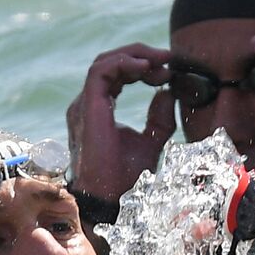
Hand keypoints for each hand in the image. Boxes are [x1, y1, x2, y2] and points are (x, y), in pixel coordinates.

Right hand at [67, 43, 176, 201]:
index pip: (118, 73)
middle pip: (111, 62)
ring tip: (162, 63)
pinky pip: (101, 72)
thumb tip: (167, 93)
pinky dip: (125, 63)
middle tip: (169, 59)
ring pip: (105, 62)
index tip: (169, 70)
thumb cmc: (126, 178)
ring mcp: (85, 104)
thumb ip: (159, 118)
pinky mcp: (88, 107)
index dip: (143, 66)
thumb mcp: (152, 141)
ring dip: (137, 56)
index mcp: (100, 108)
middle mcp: (88, 103)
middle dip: (143, 55)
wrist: (111, 199)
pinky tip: (147, 68)